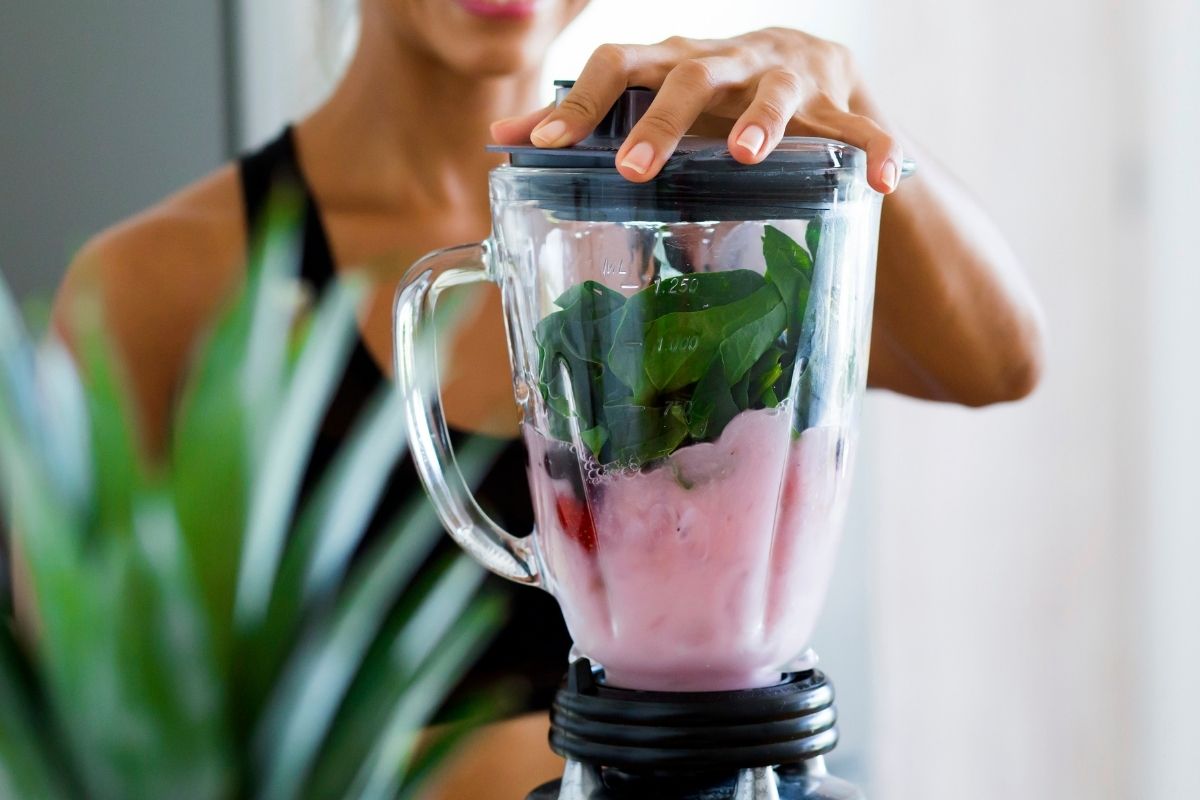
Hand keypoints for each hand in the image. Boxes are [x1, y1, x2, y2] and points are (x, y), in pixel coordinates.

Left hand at [491, 28, 901, 192]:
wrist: (806, 66)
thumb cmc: (708, 97)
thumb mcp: (650, 100)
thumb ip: (585, 120)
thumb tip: (501, 138)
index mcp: (672, 61)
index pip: (617, 65)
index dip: (581, 103)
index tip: (546, 146)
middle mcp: (725, 61)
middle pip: (689, 76)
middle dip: (661, 121)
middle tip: (636, 170)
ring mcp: (786, 76)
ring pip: (775, 91)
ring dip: (762, 120)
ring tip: (747, 156)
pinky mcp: (839, 101)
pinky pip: (862, 127)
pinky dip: (876, 150)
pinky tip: (885, 183)